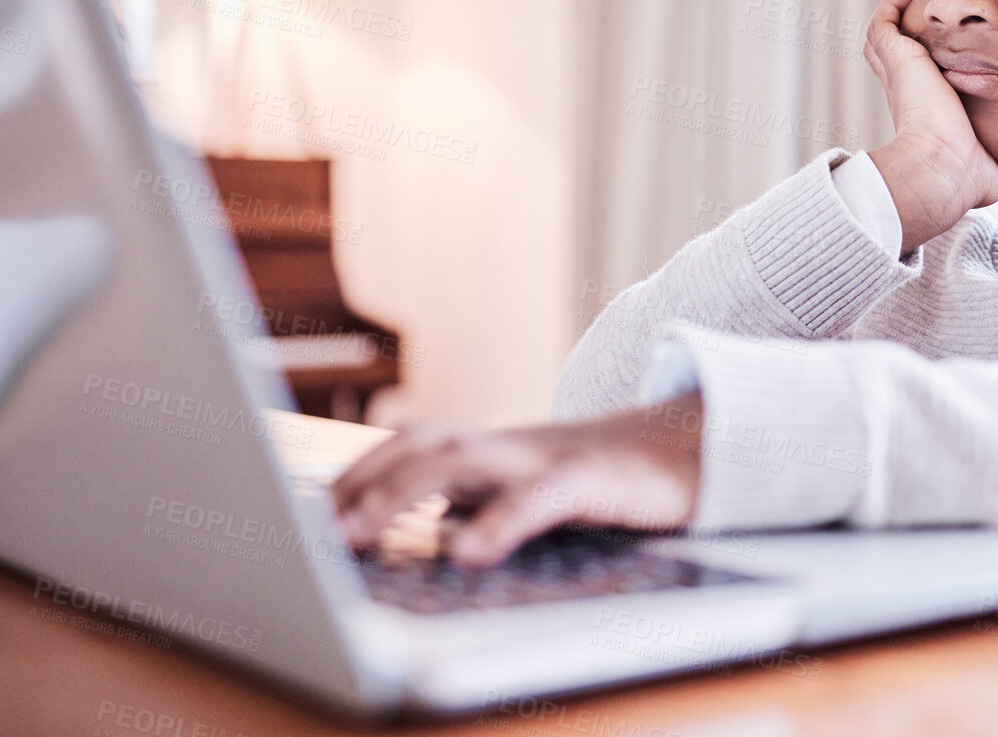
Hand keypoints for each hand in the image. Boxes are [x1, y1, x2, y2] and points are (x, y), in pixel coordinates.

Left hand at [331, 390, 704, 564]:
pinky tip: (468, 552)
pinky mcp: (594, 478)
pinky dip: (500, 520)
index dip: (351, 474)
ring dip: (400, 494)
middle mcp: (509, 444)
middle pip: (419, 446)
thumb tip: (419, 530)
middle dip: (359, 482)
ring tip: (355, 536)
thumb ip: (475, 500)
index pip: (406, 447)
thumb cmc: (609, 480)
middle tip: (308, 531)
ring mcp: (549, 455)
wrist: (699, 449)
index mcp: (491, 449)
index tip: (298, 513)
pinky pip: (539, 497)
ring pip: (462, 460)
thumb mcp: (531, 489)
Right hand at [861, 0, 997, 252]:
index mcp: (918, 117)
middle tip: (913, 22)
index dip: (912, 73)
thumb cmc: (964, 176)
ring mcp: (896, 75)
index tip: (929, 59)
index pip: (908, 89)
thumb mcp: (977, 171)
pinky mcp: (898, 58)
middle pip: (888, 60)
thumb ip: (984, 170)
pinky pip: (882, 23)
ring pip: (880, 40)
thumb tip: (992, 186)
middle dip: (897, 41)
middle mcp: (901, 95)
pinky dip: (888, 7)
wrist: (944, 168)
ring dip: (890, 20)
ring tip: (906, 0)